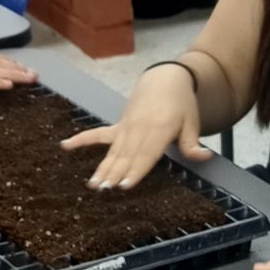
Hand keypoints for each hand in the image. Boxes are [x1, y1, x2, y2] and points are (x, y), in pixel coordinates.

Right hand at [62, 69, 206, 190]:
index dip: (135, 170)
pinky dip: (81, 140)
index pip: (146, 154)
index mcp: (159, 129)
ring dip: (102, 168)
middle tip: (104, 190)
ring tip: (92, 184)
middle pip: (126, 156)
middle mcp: (139, 129)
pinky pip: (98, 134)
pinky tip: (65, 146)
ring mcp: (126, 126)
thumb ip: (192, 142)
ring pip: (112, 151)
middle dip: (114, 174)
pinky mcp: (118, 125)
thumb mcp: (193, 122)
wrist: (165, 78)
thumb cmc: (181, 103)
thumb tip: (204, 156)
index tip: (125, 185)